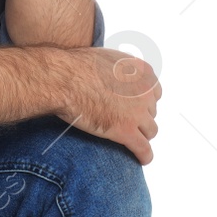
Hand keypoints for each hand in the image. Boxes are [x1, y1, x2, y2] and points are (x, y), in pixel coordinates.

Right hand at [54, 46, 161, 164]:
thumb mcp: (105, 57)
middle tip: (122, 119)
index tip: (132, 106)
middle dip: (139, 117)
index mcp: (141, 72)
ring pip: (150, 131)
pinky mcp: (126, 131)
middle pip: (150, 112)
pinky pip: (143, 149)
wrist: (63, 79)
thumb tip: (114, 75)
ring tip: (131, 139)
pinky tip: (142, 159)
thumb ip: (119, 68)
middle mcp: (145, 92)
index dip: (142, 101)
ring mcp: (137, 113)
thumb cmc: (74, 66)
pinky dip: (144, 155)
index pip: (154, 92)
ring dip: (141, 134)